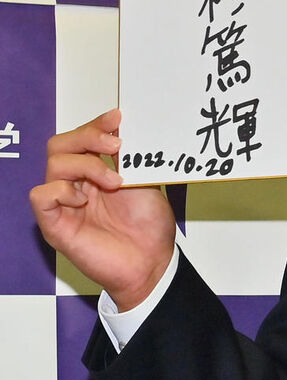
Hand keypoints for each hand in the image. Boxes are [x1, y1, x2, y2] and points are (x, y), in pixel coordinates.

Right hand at [30, 108, 175, 309]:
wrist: (152, 262)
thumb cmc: (149, 227)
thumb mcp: (145, 181)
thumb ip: (131, 157)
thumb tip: (123, 127)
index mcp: (97, 172)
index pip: (82, 138)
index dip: (96, 124)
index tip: (118, 117)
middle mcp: (77, 185)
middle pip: (60, 145)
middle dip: (87, 137)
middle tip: (115, 146)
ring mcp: (65, 204)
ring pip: (53, 164)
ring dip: (86, 165)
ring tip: (114, 182)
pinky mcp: (55, 225)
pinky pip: (40, 195)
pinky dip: (62, 190)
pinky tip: (84, 200)